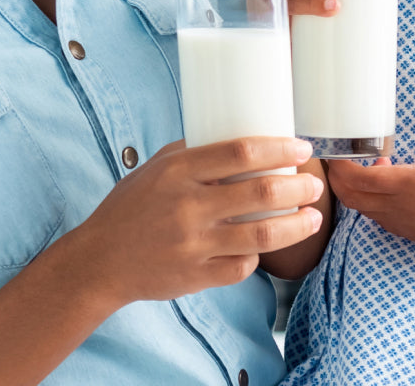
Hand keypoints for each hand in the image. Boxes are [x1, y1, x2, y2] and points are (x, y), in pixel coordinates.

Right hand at [64, 137, 324, 306]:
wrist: (99, 260)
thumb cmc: (130, 208)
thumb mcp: (154, 168)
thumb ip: (193, 154)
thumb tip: (241, 138)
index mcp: (178, 172)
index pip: (241, 152)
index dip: (279, 148)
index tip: (302, 149)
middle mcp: (188, 207)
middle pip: (261, 192)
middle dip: (299, 187)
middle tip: (314, 185)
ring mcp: (194, 245)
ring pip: (263, 235)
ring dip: (298, 225)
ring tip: (313, 218)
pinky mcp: (196, 276)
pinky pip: (243, 267)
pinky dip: (259, 255)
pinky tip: (266, 246)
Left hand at [324, 96, 414, 255]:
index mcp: (404, 183)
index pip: (355, 178)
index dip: (339, 166)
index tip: (335, 151)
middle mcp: (395, 204)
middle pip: (349, 196)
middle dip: (338, 179)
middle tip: (342, 159)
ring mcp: (399, 221)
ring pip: (361, 208)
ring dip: (356, 190)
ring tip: (374, 168)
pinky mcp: (406, 231)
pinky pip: (376, 217)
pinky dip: (370, 203)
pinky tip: (388, 188)